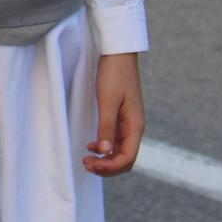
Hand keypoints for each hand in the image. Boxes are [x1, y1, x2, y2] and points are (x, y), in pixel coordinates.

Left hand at [85, 53, 144, 176]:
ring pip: (119, 151)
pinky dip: (104, 148)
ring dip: (105, 159)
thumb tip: (105, 152)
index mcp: (135, 126)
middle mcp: (134, 128)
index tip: (91, 164)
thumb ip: (106, 127)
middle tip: (86, 164)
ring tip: (87, 158)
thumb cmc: (114, 74)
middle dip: (107, 167)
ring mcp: (128, 123)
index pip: (127, 158)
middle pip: (125, 159)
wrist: (118, 53)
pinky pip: (115, 140)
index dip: (110, 167)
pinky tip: (92, 145)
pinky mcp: (121, 117)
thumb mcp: (107, 101)